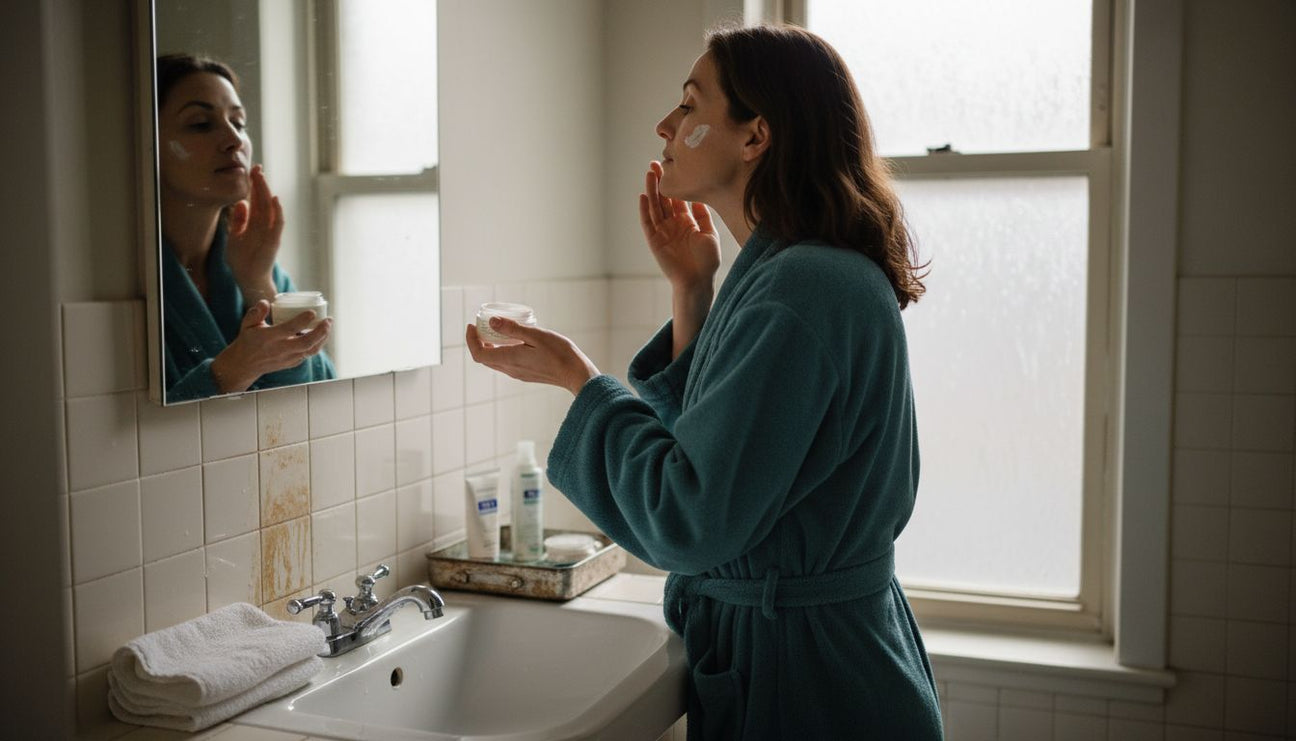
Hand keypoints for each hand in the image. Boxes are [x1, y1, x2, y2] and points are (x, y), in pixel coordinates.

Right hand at [210, 300, 331, 392]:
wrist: (245, 364)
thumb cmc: (248, 341)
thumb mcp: (247, 324)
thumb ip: (256, 312)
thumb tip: (266, 302)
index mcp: (269, 338)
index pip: (289, 329)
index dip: (302, 320)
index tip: (312, 312)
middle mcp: (280, 349)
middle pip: (305, 342)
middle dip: (320, 331)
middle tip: (329, 320)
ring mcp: (288, 358)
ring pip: (310, 350)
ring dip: (323, 338)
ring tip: (328, 326)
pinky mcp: (292, 363)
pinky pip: (308, 354)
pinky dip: (317, 345)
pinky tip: (322, 335)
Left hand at [225, 165, 282, 304]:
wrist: (248, 278)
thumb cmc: (242, 259)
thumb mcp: (235, 236)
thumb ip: (238, 220)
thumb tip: (240, 202)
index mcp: (254, 222)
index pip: (256, 199)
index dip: (254, 184)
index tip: (251, 169)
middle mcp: (264, 224)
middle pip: (263, 199)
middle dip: (260, 183)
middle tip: (256, 167)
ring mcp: (270, 231)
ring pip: (270, 207)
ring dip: (267, 192)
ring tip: (262, 177)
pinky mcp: (273, 240)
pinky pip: (278, 223)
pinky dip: (278, 211)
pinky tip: (274, 199)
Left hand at [466, 317, 598, 395]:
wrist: (576, 373)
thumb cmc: (559, 353)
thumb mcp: (536, 335)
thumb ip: (512, 329)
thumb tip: (492, 321)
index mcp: (510, 359)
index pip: (479, 354)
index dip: (471, 340)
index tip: (472, 326)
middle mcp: (510, 369)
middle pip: (484, 358)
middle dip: (478, 342)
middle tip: (481, 326)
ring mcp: (518, 374)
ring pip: (495, 361)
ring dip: (490, 347)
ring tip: (495, 331)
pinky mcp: (526, 374)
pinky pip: (506, 363)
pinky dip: (501, 352)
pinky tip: (512, 341)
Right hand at [638, 160, 720, 290]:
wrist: (698, 281)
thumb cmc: (707, 261)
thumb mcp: (710, 234)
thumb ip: (703, 216)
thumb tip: (697, 197)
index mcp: (686, 221)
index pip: (677, 198)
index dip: (674, 184)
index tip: (672, 167)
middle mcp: (672, 224)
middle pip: (663, 199)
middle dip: (659, 182)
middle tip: (656, 163)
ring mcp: (662, 232)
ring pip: (654, 207)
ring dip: (651, 191)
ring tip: (649, 174)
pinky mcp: (654, 241)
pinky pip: (648, 223)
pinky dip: (644, 210)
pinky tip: (643, 197)